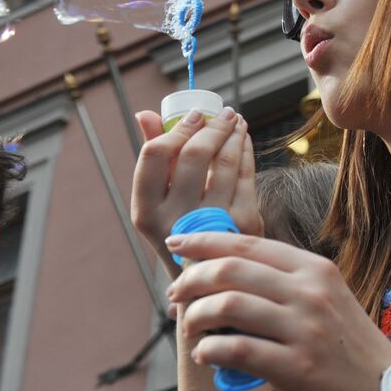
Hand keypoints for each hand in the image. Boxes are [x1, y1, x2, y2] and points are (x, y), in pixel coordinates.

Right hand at [130, 107, 261, 276]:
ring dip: (233, 134)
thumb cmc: (180, 228)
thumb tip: (145, 114)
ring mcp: (210, 222)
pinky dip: (246, 151)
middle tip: (223, 112)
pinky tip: (244, 140)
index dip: (177, 129)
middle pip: (193, 155)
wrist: (210, 277)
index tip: (194, 114)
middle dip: (212, 127)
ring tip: (236, 121)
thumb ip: (155, 157)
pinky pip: (246, 175)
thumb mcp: (159, 201)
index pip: (154, 156)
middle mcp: (173, 220)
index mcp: (145, 211)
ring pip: (224, 162)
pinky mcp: (242, 223)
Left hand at [166, 232, 390, 390]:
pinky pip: (236, 350)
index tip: (177, 243)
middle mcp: (311, 292)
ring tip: (190, 329)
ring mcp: (306, 329)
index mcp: (316, 269)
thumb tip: (228, 270)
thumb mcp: (326, 298)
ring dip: (195, 316)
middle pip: (231, 270)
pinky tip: (205, 355)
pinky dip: (209, 350)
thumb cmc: (347, 346)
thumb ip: (286, 282)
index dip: (204, 241)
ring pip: (228, 306)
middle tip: (175, 295)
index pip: (249, 243)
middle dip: (191, 279)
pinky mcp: (298, 368)